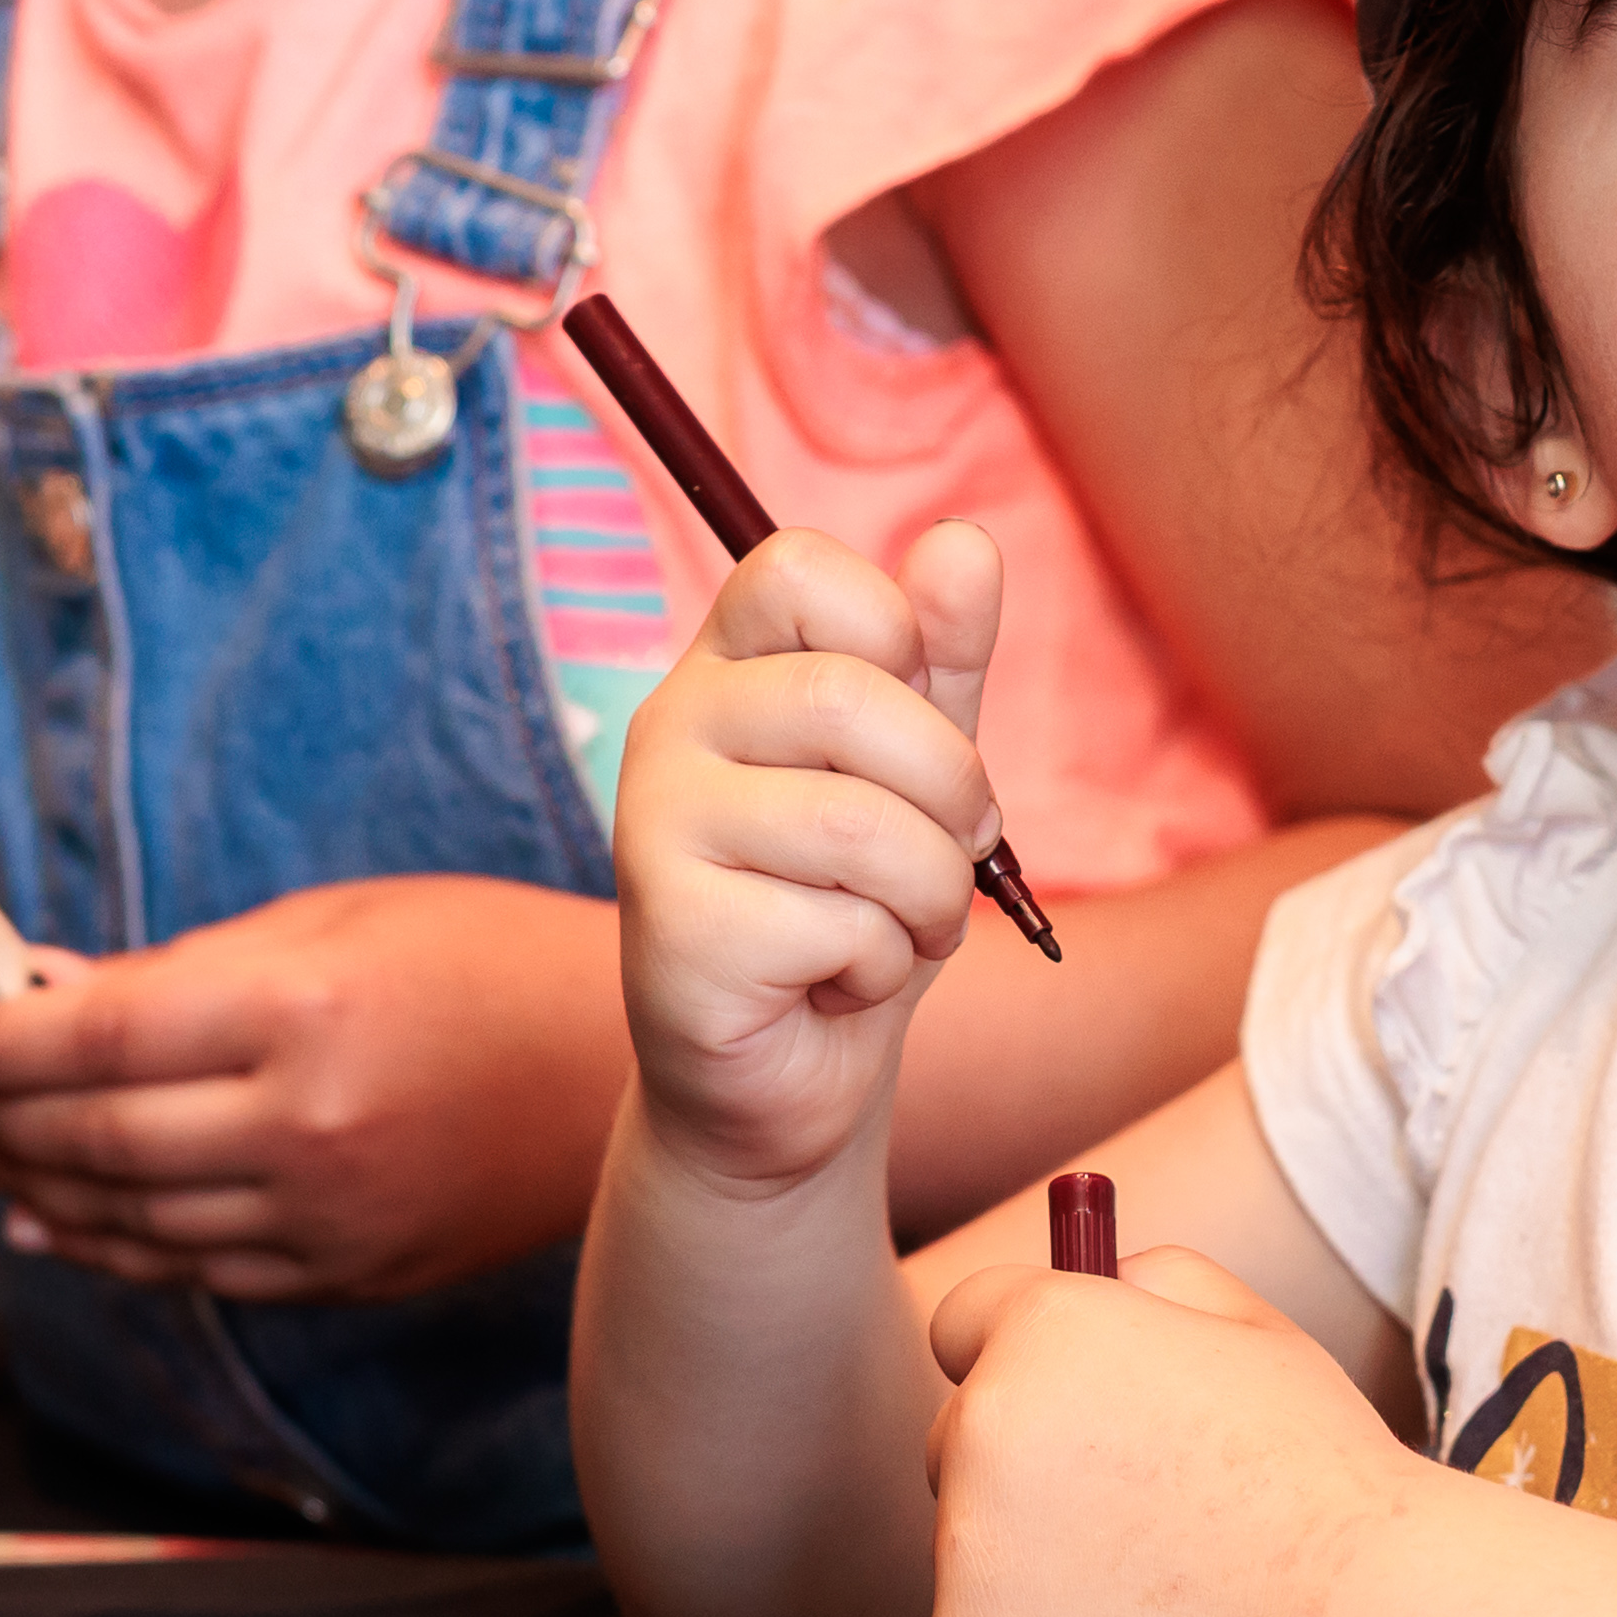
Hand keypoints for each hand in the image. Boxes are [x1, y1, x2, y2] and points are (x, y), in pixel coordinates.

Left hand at [0, 873, 633, 1302]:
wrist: (622, 1069)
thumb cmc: (481, 960)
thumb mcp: (331, 921)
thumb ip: (184, 970)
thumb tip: (45, 995)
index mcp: (301, 1009)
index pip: (93, 1037)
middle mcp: (308, 1124)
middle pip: (96, 1140)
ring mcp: (328, 1215)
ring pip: (132, 1221)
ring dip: (34, 1187)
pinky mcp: (348, 1272)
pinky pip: (196, 1271)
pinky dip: (111, 1249)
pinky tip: (57, 1222)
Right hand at [609, 517, 1017, 1197]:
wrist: (793, 1075)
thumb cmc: (856, 908)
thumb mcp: (920, 772)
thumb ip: (941, 660)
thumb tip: (963, 541)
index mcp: (726, 670)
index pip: (797, 568)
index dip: (893, 632)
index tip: (915, 718)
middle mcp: (669, 727)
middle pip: (850, 697)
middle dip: (951, 795)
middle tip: (955, 858)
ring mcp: (653, 826)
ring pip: (860, 825)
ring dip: (928, 899)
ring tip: (896, 932)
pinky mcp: (671, 929)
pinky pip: (842, 924)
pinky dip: (880, 968)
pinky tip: (831, 984)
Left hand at [898, 1237, 1408, 1616]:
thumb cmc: (1324, 1473)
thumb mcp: (1255, 1329)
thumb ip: (1160, 1280)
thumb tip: (1100, 1281)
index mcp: (1045, 1331)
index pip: (964, 1322)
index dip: (1017, 1358)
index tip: (1063, 1404)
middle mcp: (981, 1428)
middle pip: (957, 1442)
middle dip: (1021, 1472)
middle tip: (1137, 1519)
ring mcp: (966, 1555)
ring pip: (975, 1556)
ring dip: (1035, 1574)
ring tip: (1163, 1598)